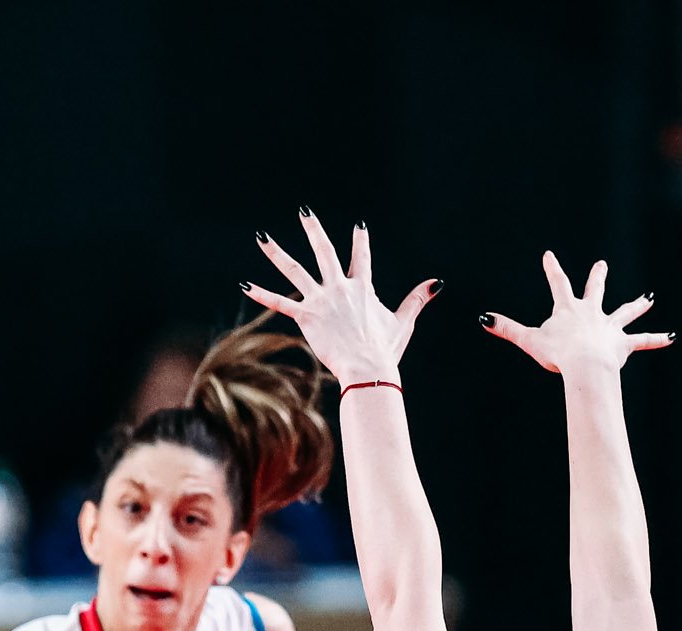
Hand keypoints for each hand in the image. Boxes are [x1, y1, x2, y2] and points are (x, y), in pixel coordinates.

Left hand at [243, 211, 438, 388]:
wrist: (368, 367)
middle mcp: (341, 288)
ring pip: (295, 270)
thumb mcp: (404, 322)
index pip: (361, 259)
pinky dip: (261, 294)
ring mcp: (322, 300)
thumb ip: (417, 299)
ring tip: (262, 238)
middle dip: (314, 230)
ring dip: (276, 253)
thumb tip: (436, 283)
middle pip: (325, 252)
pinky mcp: (307, 316)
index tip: (358, 226)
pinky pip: (280, 303)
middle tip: (304, 212)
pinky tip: (245, 285)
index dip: (360, 242)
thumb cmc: (386, 349)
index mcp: (363, 288)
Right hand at [482, 254, 671, 378]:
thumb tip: (484, 319)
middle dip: (597, 277)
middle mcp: (591, 313)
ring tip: (649, 299)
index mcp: (568, 310)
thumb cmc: (558, 353)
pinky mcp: (622, 344)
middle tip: (602, 264)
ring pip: (624, 313)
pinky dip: (656, 339)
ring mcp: (608, 327)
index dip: (552, 269)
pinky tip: (671, 337)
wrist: (585, 364)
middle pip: (596, 291)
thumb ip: (507, 329)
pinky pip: (642, 341)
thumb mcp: (528, 340)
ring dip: (637, 306)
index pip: (558, 284)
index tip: (550, 255)